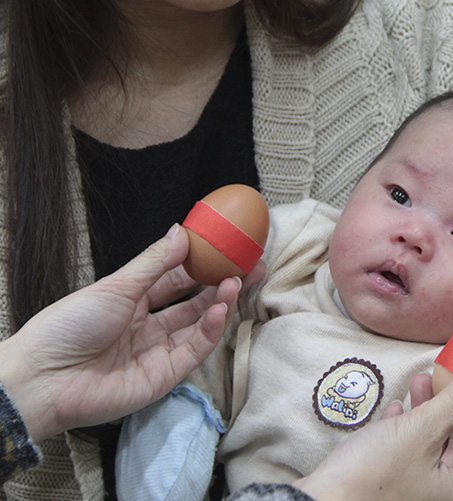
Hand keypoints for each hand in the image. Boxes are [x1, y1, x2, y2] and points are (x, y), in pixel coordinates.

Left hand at [0, 224, 263, 442]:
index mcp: (132, 302)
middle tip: (251, 266)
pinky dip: (211, 330)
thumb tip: (181, 232)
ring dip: (220, 303)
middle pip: (194, 303)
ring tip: (237, 282)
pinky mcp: (165, 377)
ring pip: (199, 325)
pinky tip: (221, 309)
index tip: (227, 248)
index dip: (201, 264)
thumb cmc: (69, 325)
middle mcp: (148, 327)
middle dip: (222, 284)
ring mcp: (158, 352)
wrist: (43, 377)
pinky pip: (195, 350)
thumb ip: (154, 262)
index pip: (175, 280)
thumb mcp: (115, 286)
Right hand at [293, 359, 452, 500]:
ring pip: (435, 444)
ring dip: (433, 409)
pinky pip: (408, 451)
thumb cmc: (373, 479)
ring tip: (425, 379)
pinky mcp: (388, 484)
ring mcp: (415, 489)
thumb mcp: (421, 432)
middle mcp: (443, 493)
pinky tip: (397, 407)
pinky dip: (407, 426)